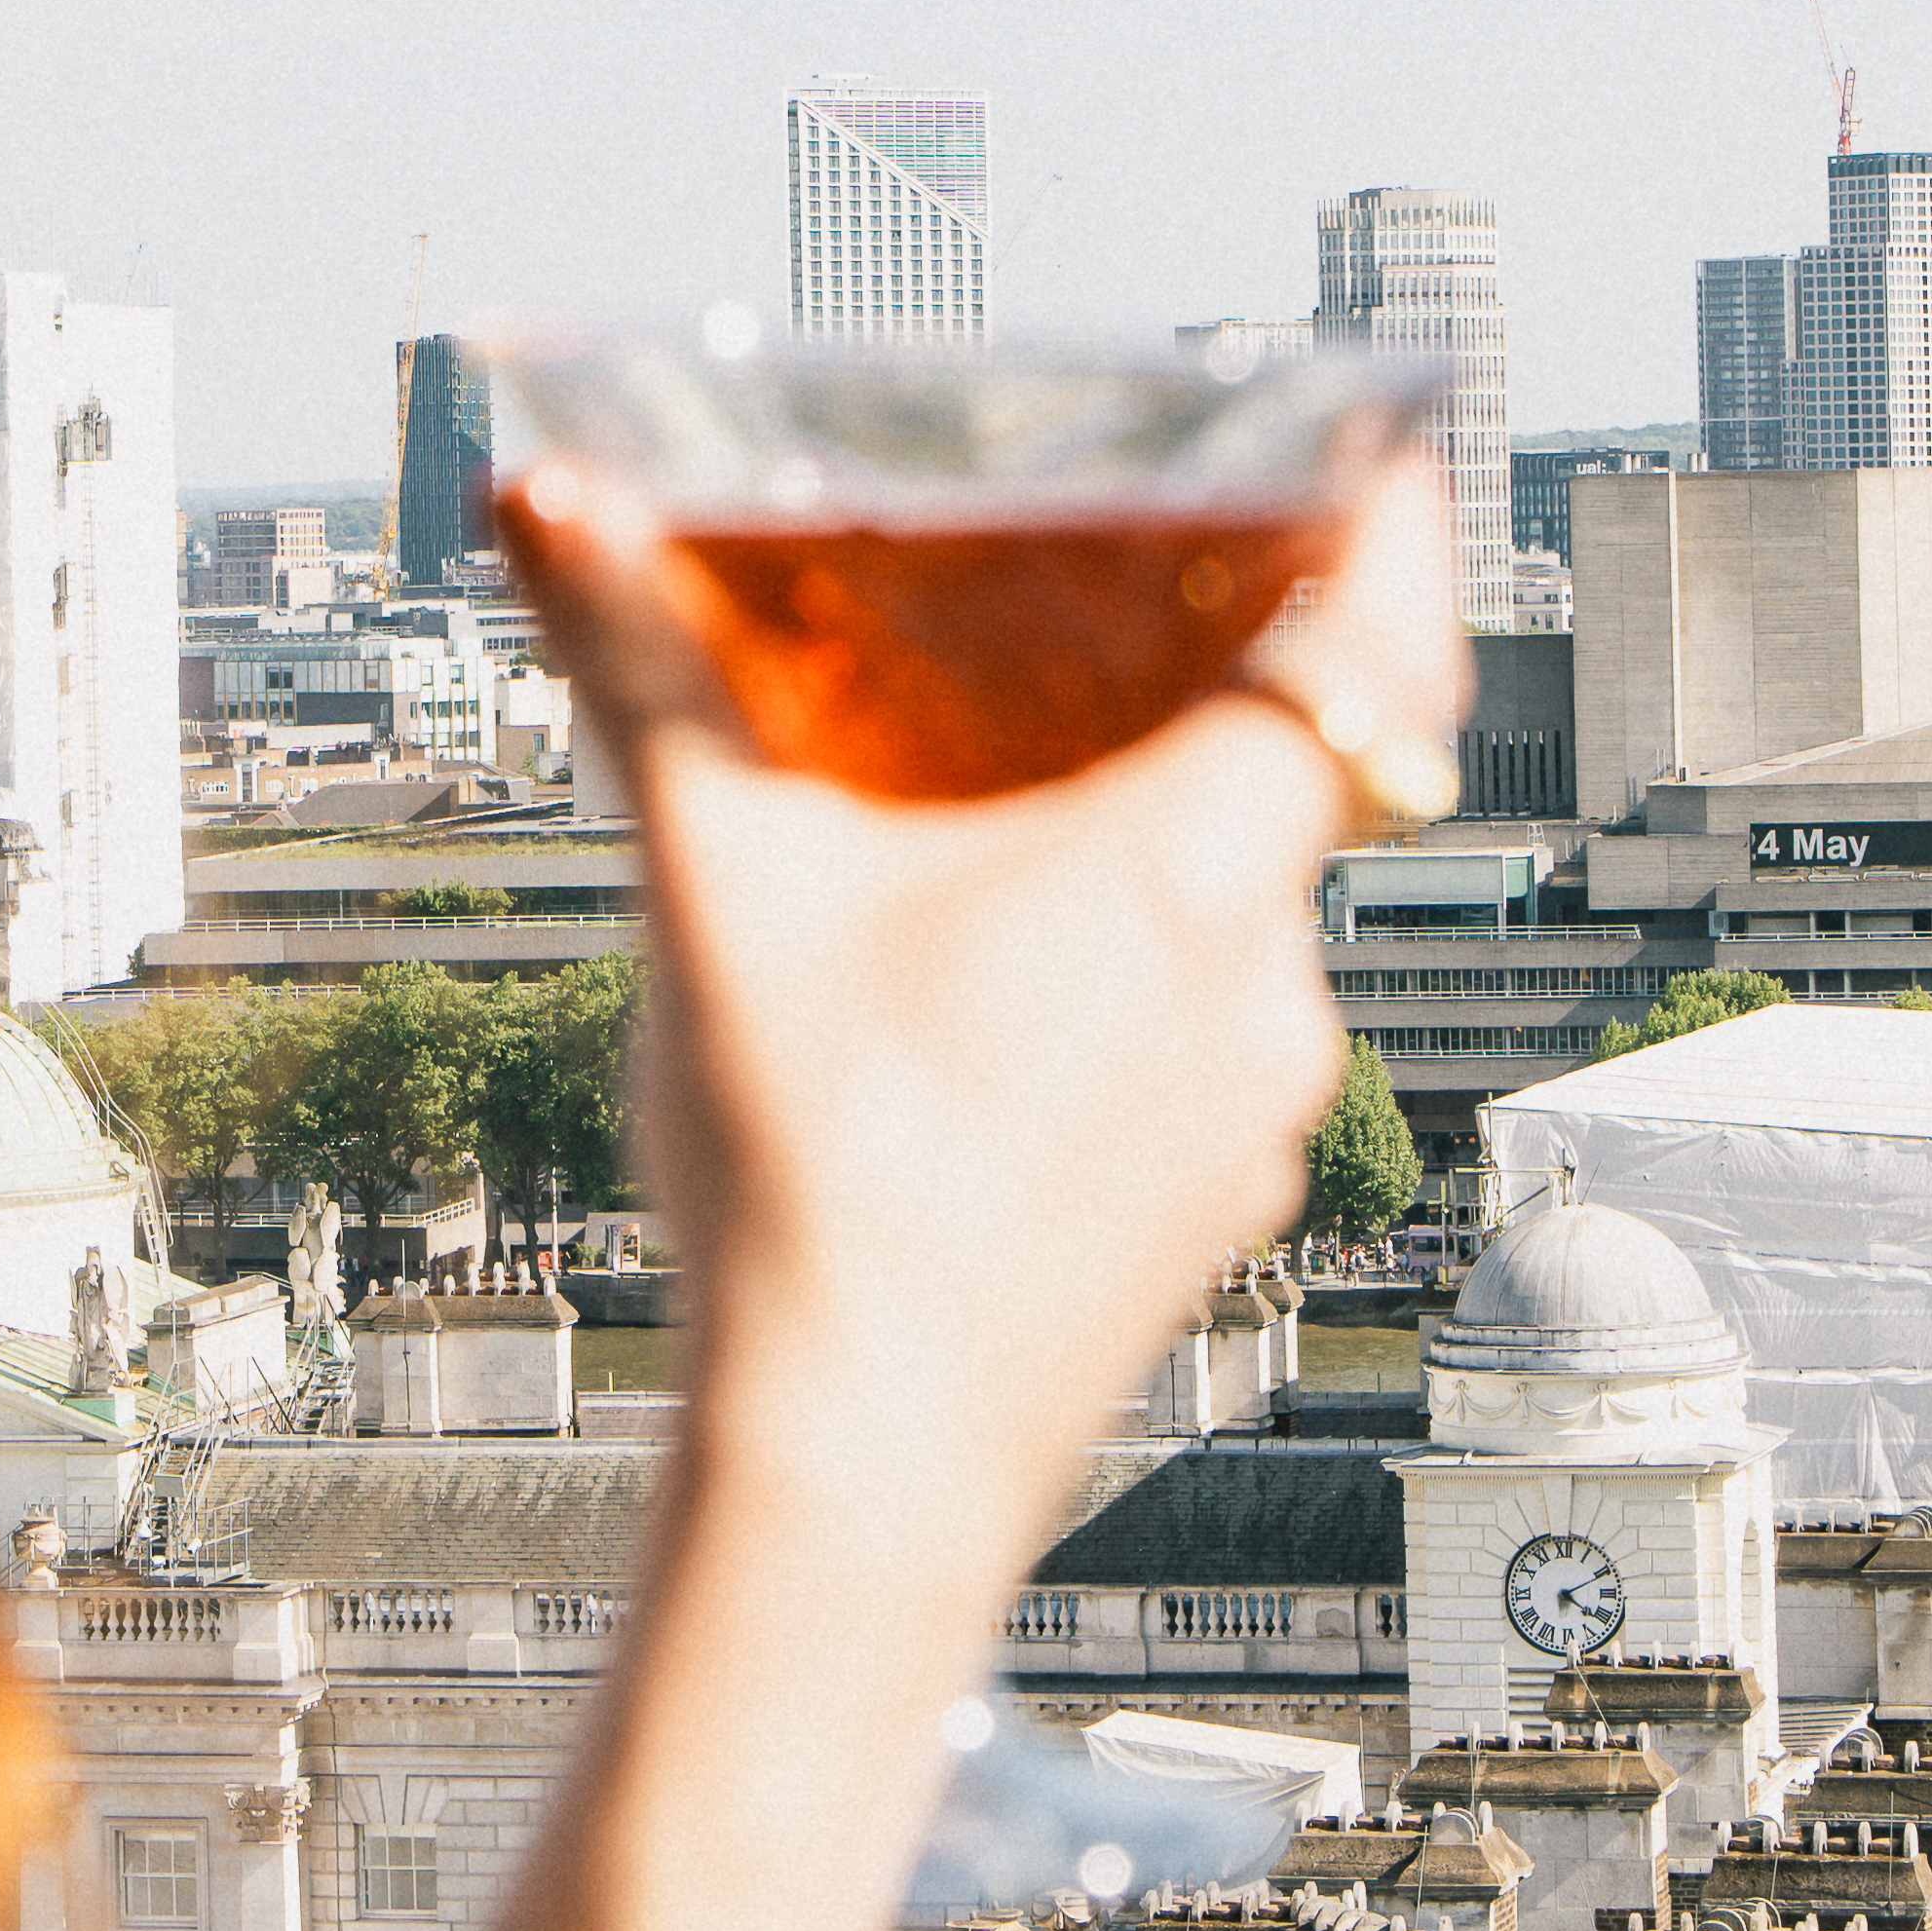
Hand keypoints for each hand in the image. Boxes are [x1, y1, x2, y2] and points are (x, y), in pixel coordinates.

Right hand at [504, 441, 1461, 1597]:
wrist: (853, 1475)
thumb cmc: (809, 1184)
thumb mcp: (714, 889)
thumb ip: (640, 672)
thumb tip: (546, 503)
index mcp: (1184, 874)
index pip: (1364, 651)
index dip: (1384, 538)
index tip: (1385, 455)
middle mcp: (1262, 989)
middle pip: (1279, 782)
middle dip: (1187, 703)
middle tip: (1088, 640)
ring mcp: (1254, 1115)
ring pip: (1233, 926)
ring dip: (1139, 864)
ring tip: (992, 844)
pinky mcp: (1213, 1211)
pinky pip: (1204, 1049)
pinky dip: (1128, 994)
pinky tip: (995, 1014)